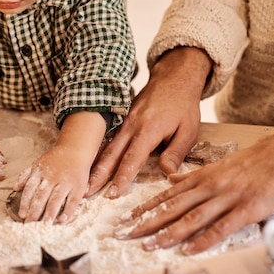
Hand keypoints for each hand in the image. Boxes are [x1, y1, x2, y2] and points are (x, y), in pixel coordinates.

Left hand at [15, 146, 89, 223]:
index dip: (25, 203)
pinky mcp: (77, 187)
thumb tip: (15, 188)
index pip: (30, 189)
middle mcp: (52, 178)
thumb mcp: (38, 163)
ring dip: (50, 213)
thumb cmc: (56, 158)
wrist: (75, 149)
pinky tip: (63, 220)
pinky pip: (73, 201)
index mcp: (40, 173)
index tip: (22, 215)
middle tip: (30, 224)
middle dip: (35, 211)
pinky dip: (68, 211)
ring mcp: (65, 182)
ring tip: (45, 225)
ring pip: (56, 199)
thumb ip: (26, 175)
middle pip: (41, 196)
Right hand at [87, 47, 211, 197]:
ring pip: (107, 147)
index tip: (112, 193)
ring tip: (85, 182)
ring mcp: (125, 122)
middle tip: (86, 192)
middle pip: (111, 154)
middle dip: (98, 175)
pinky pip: (110, 139)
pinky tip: (93, 164)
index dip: (121, 178)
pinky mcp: (123, 120)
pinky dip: (101, 153)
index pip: (132, 159)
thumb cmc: (183, 106)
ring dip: (96, 165)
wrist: (173, 79)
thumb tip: (166, 174)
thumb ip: (176, 152)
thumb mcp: (188, 130)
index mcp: (148, 130)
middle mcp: (131, 126)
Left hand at [112, 109, 273, 253]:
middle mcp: (210, 185)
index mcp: (203, 175)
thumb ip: (196, 173)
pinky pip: (221, 226)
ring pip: (190, 217)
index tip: (125, 217)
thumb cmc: (259, 159)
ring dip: (167, 233)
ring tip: (147, 244)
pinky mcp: (248, 207)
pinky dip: (203, 239)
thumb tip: (171, 177)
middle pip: (171, 206)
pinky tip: (188, 249)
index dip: (145, 207)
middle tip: (122, 233)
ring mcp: (228, 196)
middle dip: (145, 221)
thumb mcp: (221, 163)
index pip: (167, 193)